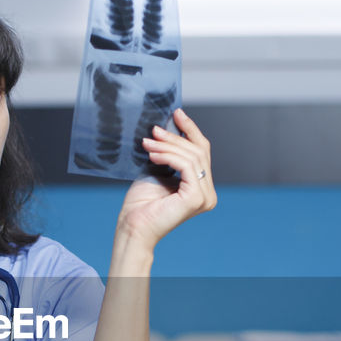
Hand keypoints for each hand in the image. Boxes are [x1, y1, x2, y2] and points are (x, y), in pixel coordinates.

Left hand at [119, 108, 216, 249]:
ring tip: (147, 144)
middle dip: (175, 137)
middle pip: (199, 151)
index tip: (176, 113)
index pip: (202, 152)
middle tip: (153, 131)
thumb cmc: (141, 204)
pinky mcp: (196, 198)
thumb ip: (169, 154)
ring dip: (167, 146)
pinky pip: (186, 166)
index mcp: (202, 188)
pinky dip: (168, 156)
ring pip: (192, 156)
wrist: (132, 227)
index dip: (191, 130)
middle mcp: (208, 193)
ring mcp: (205, 197)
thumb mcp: (158, 170)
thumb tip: (171, 126)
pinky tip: (153, 155)